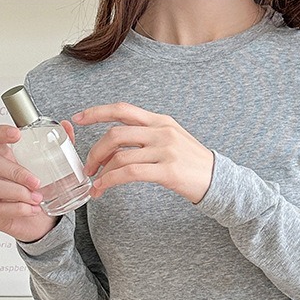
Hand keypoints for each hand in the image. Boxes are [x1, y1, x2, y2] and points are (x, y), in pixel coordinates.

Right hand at [0, 120, 76, 241]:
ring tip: (38, 198)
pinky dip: (19, 209)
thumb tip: (67, 126)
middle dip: (15, 171)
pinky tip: (33, 209)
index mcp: (5, 158)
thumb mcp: (56, 168)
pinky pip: (0, 209)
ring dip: (18, 192)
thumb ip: (60, 147)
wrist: (46, 222)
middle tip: (37, 182)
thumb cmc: (44, 191)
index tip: (16, 134)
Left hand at [72, 103, 213, 204]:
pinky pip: (130, 173)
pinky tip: (104, 189)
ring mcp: (165, 150)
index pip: (123, 109)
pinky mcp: (167, 171)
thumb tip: (120, 141)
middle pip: (116, 133)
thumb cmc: (194, 164)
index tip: (79, 118)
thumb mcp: (173, 139)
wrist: (219, 180)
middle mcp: (161, 131)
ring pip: (120, 155)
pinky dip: (111, 181)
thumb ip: (149, 135)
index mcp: (160, 121)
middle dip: (95, 151)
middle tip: (88, 167)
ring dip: (101, 171)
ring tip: (96, 184)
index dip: (97, 112)